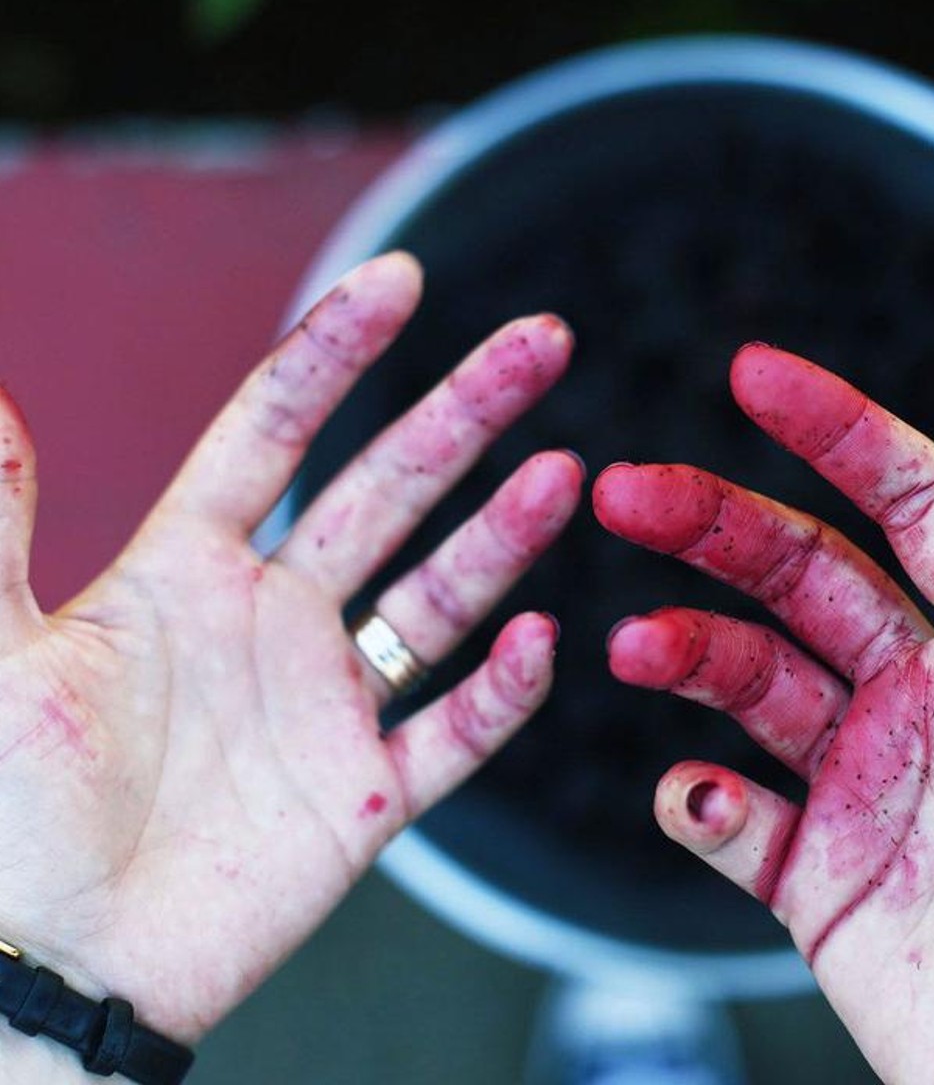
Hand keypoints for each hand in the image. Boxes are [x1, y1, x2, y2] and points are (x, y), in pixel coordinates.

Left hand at [0, 253, 580, 1048]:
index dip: (336, 355)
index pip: (274, 433)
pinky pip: (454, 733)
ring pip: (439, 598)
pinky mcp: (367, 794)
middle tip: (538, 346)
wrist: (48, 967)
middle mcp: (274, 620)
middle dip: (465, 413)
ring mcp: (329, 704)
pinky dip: (501, 693)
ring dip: (504, 536)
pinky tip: (538, 639)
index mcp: (188, 571)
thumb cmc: (6, 814)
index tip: (401, 282)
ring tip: (563, 472)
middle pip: (389, 492)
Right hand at [595, 345, 933, 1084]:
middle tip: (625, 494)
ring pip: (752, 684)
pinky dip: (702, 804)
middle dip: (715, 525)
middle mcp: (924, 702)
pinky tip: (697, 802)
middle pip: (802, 579)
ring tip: (633, 648)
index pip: (912, 507)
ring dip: (688, 655)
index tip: (756, 377)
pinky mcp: (820, 875)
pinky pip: (736, 822)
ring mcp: (865, 785)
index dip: (838, 433)